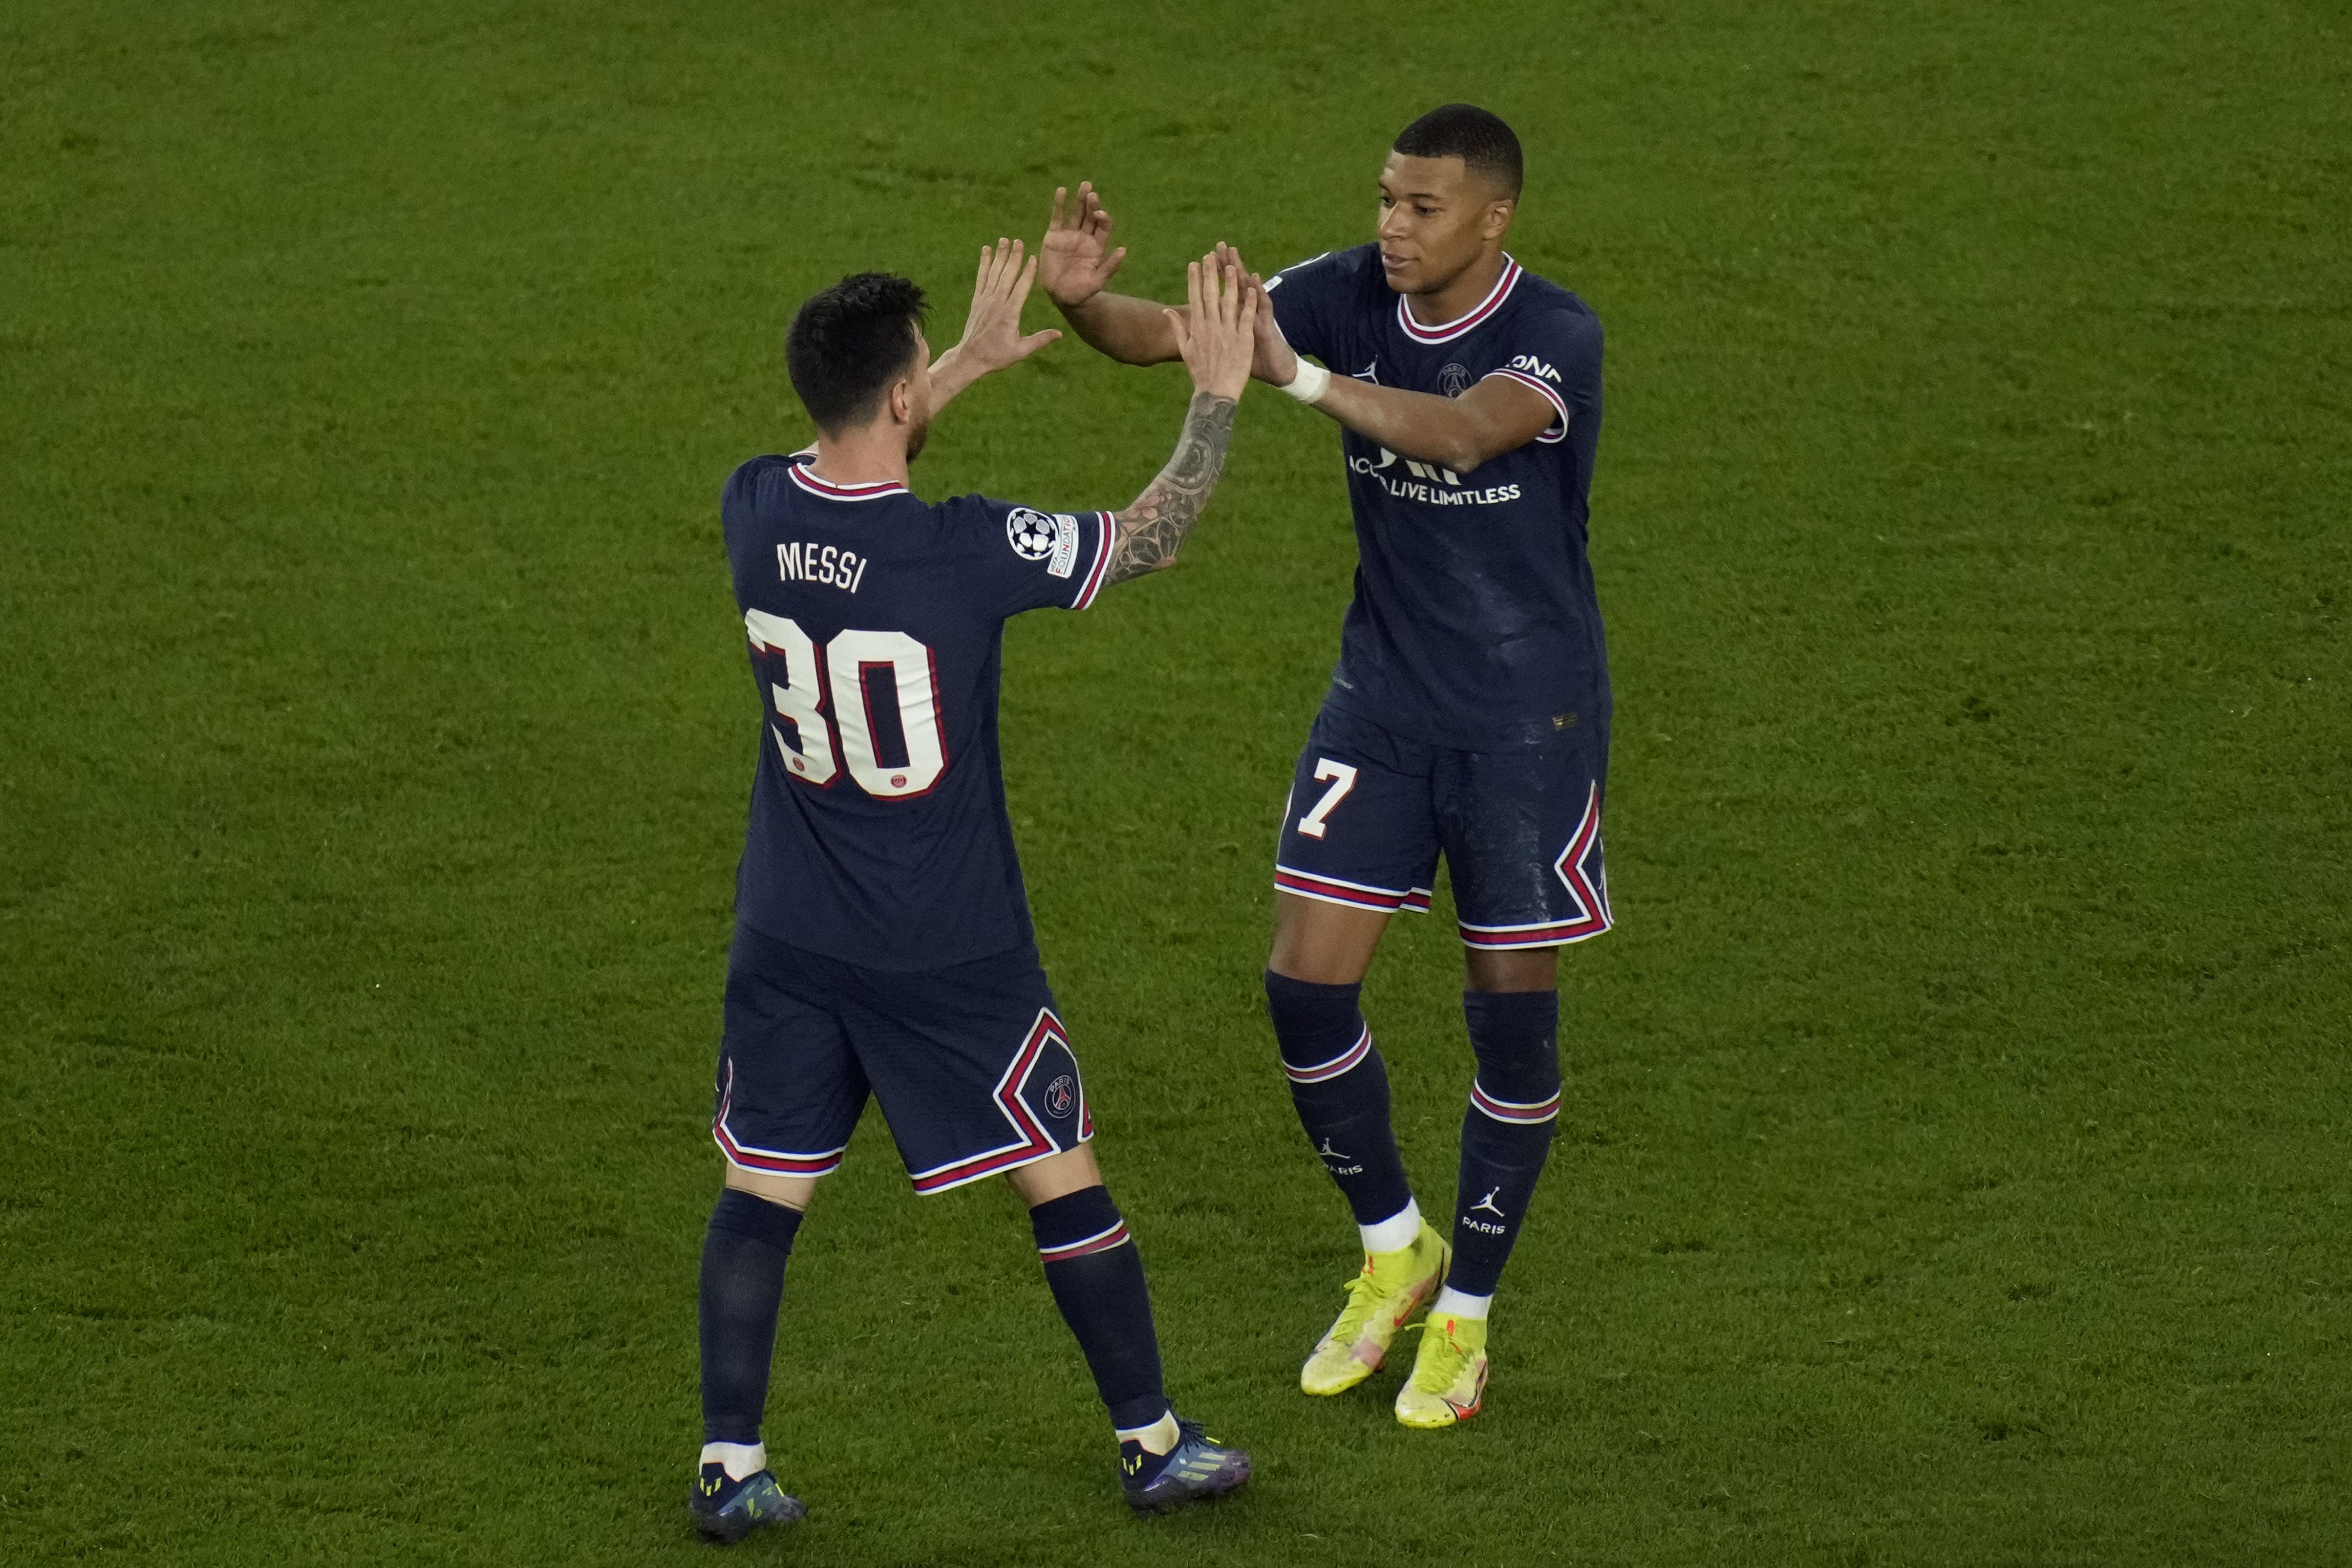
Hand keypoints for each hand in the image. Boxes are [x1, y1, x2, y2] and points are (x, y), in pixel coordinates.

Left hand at [950, 238, 1059, 376]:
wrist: (970, 357)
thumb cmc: (997, 356)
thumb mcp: (1021, 351)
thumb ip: (1040, 340)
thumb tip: (1060, 334)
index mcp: (1010, 314)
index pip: (1021, 288)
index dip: (1028, 272)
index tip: (1033, 257)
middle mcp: (997, 303)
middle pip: (1007, 275)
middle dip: (1014, 257)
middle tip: (1018, 241)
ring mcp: (985, 300)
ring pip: (994, 273)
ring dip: (1000, 256)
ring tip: (1004, 240)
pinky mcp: (977, 300)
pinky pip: (981, 278)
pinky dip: (984, 263)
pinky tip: (986, 251)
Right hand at [1041, 183, 1127, 309]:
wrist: (1061, 296)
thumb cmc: (1082, 291)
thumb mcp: (1097, 281)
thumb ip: (1110, 267)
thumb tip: (1124, 250)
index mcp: (1097, 246)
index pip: (1103, 226)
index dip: (1103, 218)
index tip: (1100, 214)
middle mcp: (1085, 237)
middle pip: (1091, 215)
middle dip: (1092, 204)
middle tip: (1092, 193)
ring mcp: (1069, 235)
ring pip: (1076, 213)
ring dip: (1080, 199)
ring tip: (1085, 185)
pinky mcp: (1054, 235)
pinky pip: (1057, 217)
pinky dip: (1059, 204)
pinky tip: (1062, 191)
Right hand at [1164, 253, 1256, 402]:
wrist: (1216, 392)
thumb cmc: (1200, 372)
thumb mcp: (1185, 350)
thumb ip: (1178, 328)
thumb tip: (1166, 311)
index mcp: (1197, 328)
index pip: (1194, 298)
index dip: (1194, 279)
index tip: (1194, 263)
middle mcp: (1211, 327)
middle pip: (1210, 295)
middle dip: (1210, 274)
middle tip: (1210, 256)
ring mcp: (1227, 333)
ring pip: (1229, 302)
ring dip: (1230, 282)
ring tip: (1231, 266)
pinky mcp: (1243, 340)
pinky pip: (1246, 317)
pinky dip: (1249, 302)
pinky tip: (1251, 287)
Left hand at [1212, 244, 1297, 383]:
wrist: (1275, 373)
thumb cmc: (1252, 362)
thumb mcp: (1230, 347)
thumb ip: (1214, 335)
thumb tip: (1198, 327)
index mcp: (1232, 318)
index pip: (1220, 293)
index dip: (1211, 278)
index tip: (1199, 262)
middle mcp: (1244, 313)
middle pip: (1233, 285)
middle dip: (1226, 266)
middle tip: (1218, 246)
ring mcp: (1256, 317)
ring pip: (1248, 290)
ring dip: (1241, 272)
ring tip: (1234, 255)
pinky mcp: (1266, 325)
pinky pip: (1263, 306)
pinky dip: (1258, 293)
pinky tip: (1254, 279)